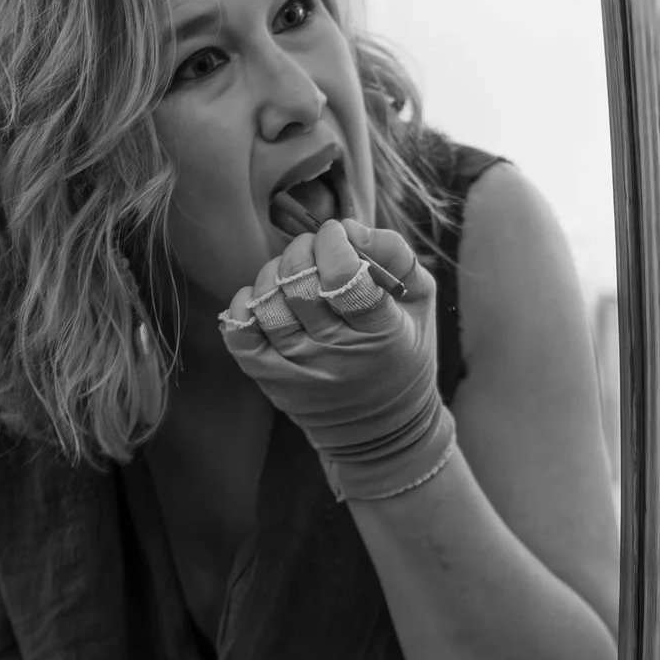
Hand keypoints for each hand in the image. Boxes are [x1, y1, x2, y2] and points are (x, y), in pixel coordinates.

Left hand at [218, 219, 455, 505]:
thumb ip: (395, 254)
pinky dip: (244, 304)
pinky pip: (239, 334)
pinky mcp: (271, 381)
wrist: (382, 433)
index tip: (337, 235)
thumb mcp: (420, 303)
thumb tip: (349, 227)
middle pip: (300, 285)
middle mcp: (339, 356)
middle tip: (314, 250)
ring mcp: (300, 371)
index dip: (333, 242)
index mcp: (384, 334)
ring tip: (291, 273)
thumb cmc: (403, 353)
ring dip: (274, 273)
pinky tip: (263, 298)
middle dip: (303, 249)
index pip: (345, 277)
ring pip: (268, 305)